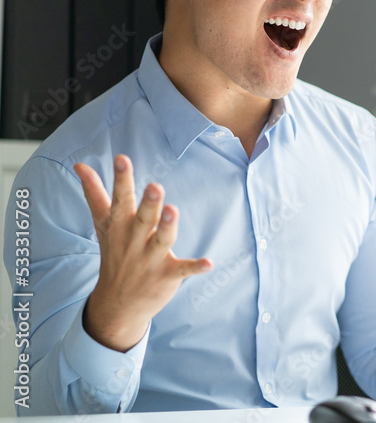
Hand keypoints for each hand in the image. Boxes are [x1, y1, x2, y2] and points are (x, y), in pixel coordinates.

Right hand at [74, 154, 211, 351]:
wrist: (116, 304)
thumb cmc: (114, 253)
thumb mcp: (103, 224)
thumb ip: (95, 193)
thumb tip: (80, 165)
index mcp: (120, 226)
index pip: (120, 199)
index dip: (121, 179)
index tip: (122, 158)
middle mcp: (134, 241)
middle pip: (142, 219)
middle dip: (148, 203)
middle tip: (155, 186)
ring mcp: (150, 260)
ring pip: (161, 241)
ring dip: (168, 226)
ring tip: (173, 210)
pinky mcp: (166, 276)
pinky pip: (182, 270)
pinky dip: (195, 267)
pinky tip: (209, 263)